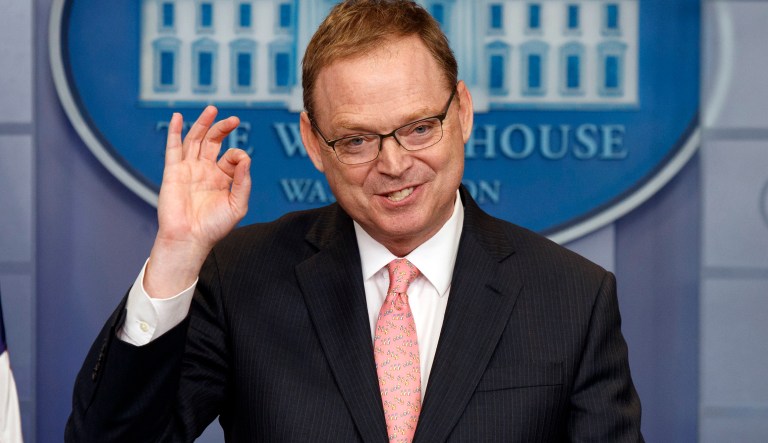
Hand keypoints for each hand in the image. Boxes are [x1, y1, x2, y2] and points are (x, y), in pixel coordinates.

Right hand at [145, 106, 250, 297]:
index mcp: (222, 178)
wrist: (190, 239)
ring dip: (203, 124)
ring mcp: (188, 170)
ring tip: (212, 109)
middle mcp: (205, 171)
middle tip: (234, 119)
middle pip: (213, 142)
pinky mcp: (173, 172)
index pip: (231, 157)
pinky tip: (178, 117)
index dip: (237, 156)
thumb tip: (245, 157)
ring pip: (195, 140)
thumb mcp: (237, 205)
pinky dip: (175, 132)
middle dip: (222, 129)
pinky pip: (173, 148)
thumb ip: (243, 181)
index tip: (240, 162)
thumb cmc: (214, 227)